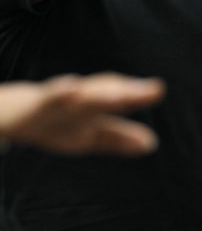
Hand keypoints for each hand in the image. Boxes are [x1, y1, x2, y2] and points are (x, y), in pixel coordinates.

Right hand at [0, 73, 164, 155]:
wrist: (6, 115)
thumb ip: (117, 137)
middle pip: (107, 92)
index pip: (120, 98)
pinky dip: (59, 93)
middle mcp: (80, 100)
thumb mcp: (86, 135)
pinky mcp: (33, 107)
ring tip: (124, 95)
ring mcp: (57, 101)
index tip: (158, 90)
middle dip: (131, 90)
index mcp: (95, 107)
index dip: (140, 94)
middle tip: (155, 90)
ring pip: (82, 96)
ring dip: (102, 93)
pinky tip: (71, 87)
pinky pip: (47, 99)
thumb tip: (152, 143)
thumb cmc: (53, 122)